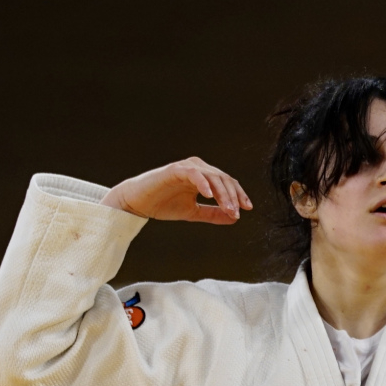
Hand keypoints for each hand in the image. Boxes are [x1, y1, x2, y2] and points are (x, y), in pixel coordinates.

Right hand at [100, 157, 252, 224]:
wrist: (138, 203)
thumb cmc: (163, 204)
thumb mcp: (193, 212)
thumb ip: (212, 214)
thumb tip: (233, 218)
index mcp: (204, 176)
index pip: (227, 183)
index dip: (239, 195)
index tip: (247, 208)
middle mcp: (198, 168)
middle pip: (223, 179)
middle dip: (232, 197)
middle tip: (236, 213)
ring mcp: (187, 167)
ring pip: (212, 176)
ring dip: (222, 193)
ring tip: (227, 208)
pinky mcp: (175, 169)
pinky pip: (194, 174)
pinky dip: (203, 183)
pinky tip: (209, 195)